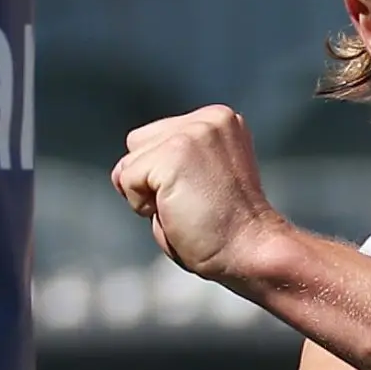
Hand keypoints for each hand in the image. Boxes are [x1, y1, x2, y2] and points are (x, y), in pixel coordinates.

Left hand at [111, 106, 290, 285]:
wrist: (251, 250)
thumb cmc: (223, 231)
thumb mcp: (201, 182)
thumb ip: (169, 163)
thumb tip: (119, 173)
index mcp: (219, 120)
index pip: (156, 138)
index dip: (163, 176)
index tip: (202, 196)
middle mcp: (207, 119)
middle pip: (137, 144)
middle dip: (151, 179)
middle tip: (193, 204)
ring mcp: (191, 133)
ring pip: (129, 164)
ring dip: (147, 195)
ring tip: (187, 209)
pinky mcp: (174, 153)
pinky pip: (127, 180)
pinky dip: (141, 206)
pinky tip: (179, 213)